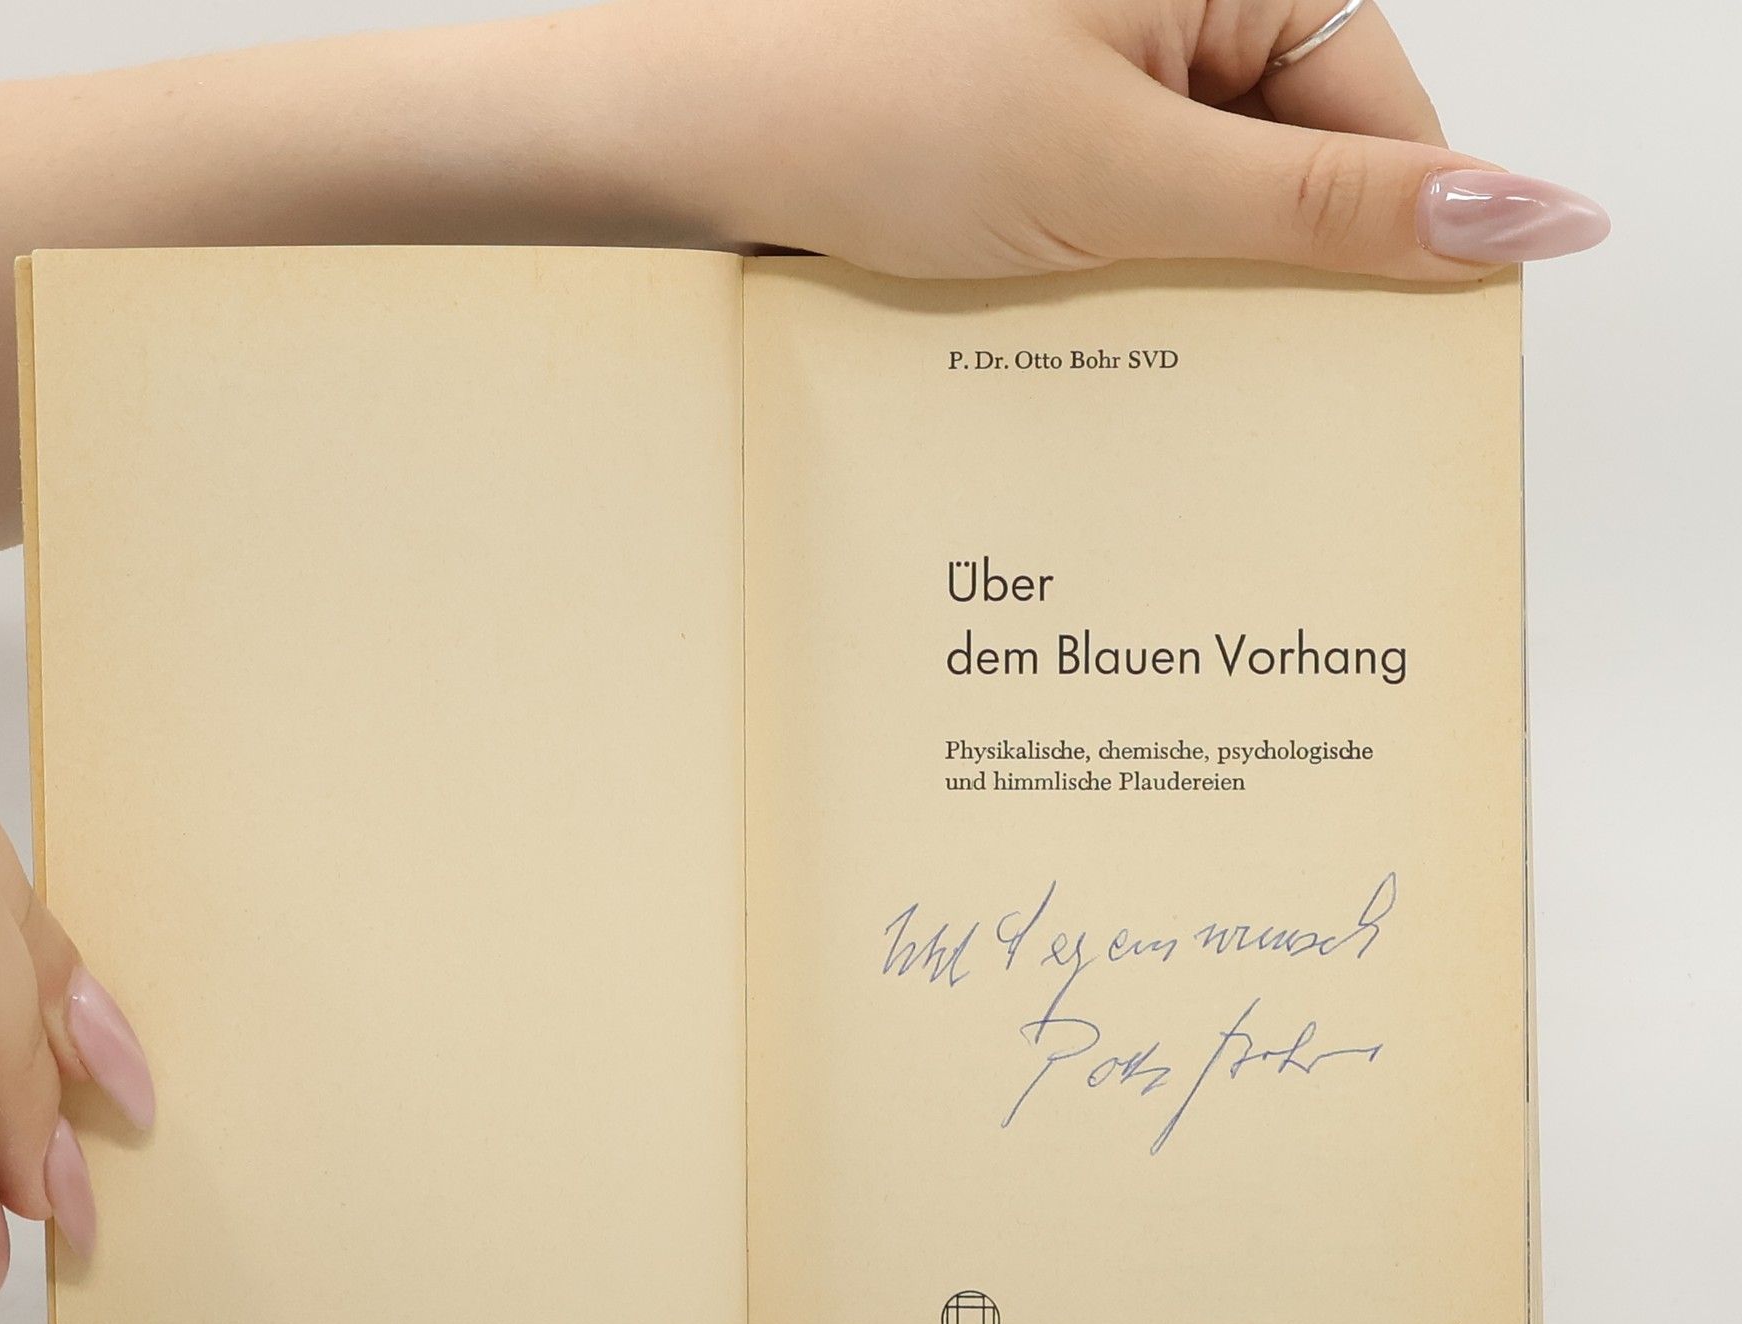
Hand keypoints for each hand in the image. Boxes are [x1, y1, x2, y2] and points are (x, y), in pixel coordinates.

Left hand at [618, 0, 1607, 277]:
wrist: (702, 129)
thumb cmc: (879, 110)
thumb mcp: (1127, 176)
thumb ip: (1322, 208)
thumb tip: (1520, 213)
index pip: (1381, 104)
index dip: (1395, 231)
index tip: (1400, 353)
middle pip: (1298, 146)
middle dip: (1277, 264)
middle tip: (1247, 372)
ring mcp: (1107, 52)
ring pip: (1215, 185)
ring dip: (1194, 276)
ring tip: (1133, 331)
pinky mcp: (1050, 112)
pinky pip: (1137, 197)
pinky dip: (1128, 266)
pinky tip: (1089, 314)